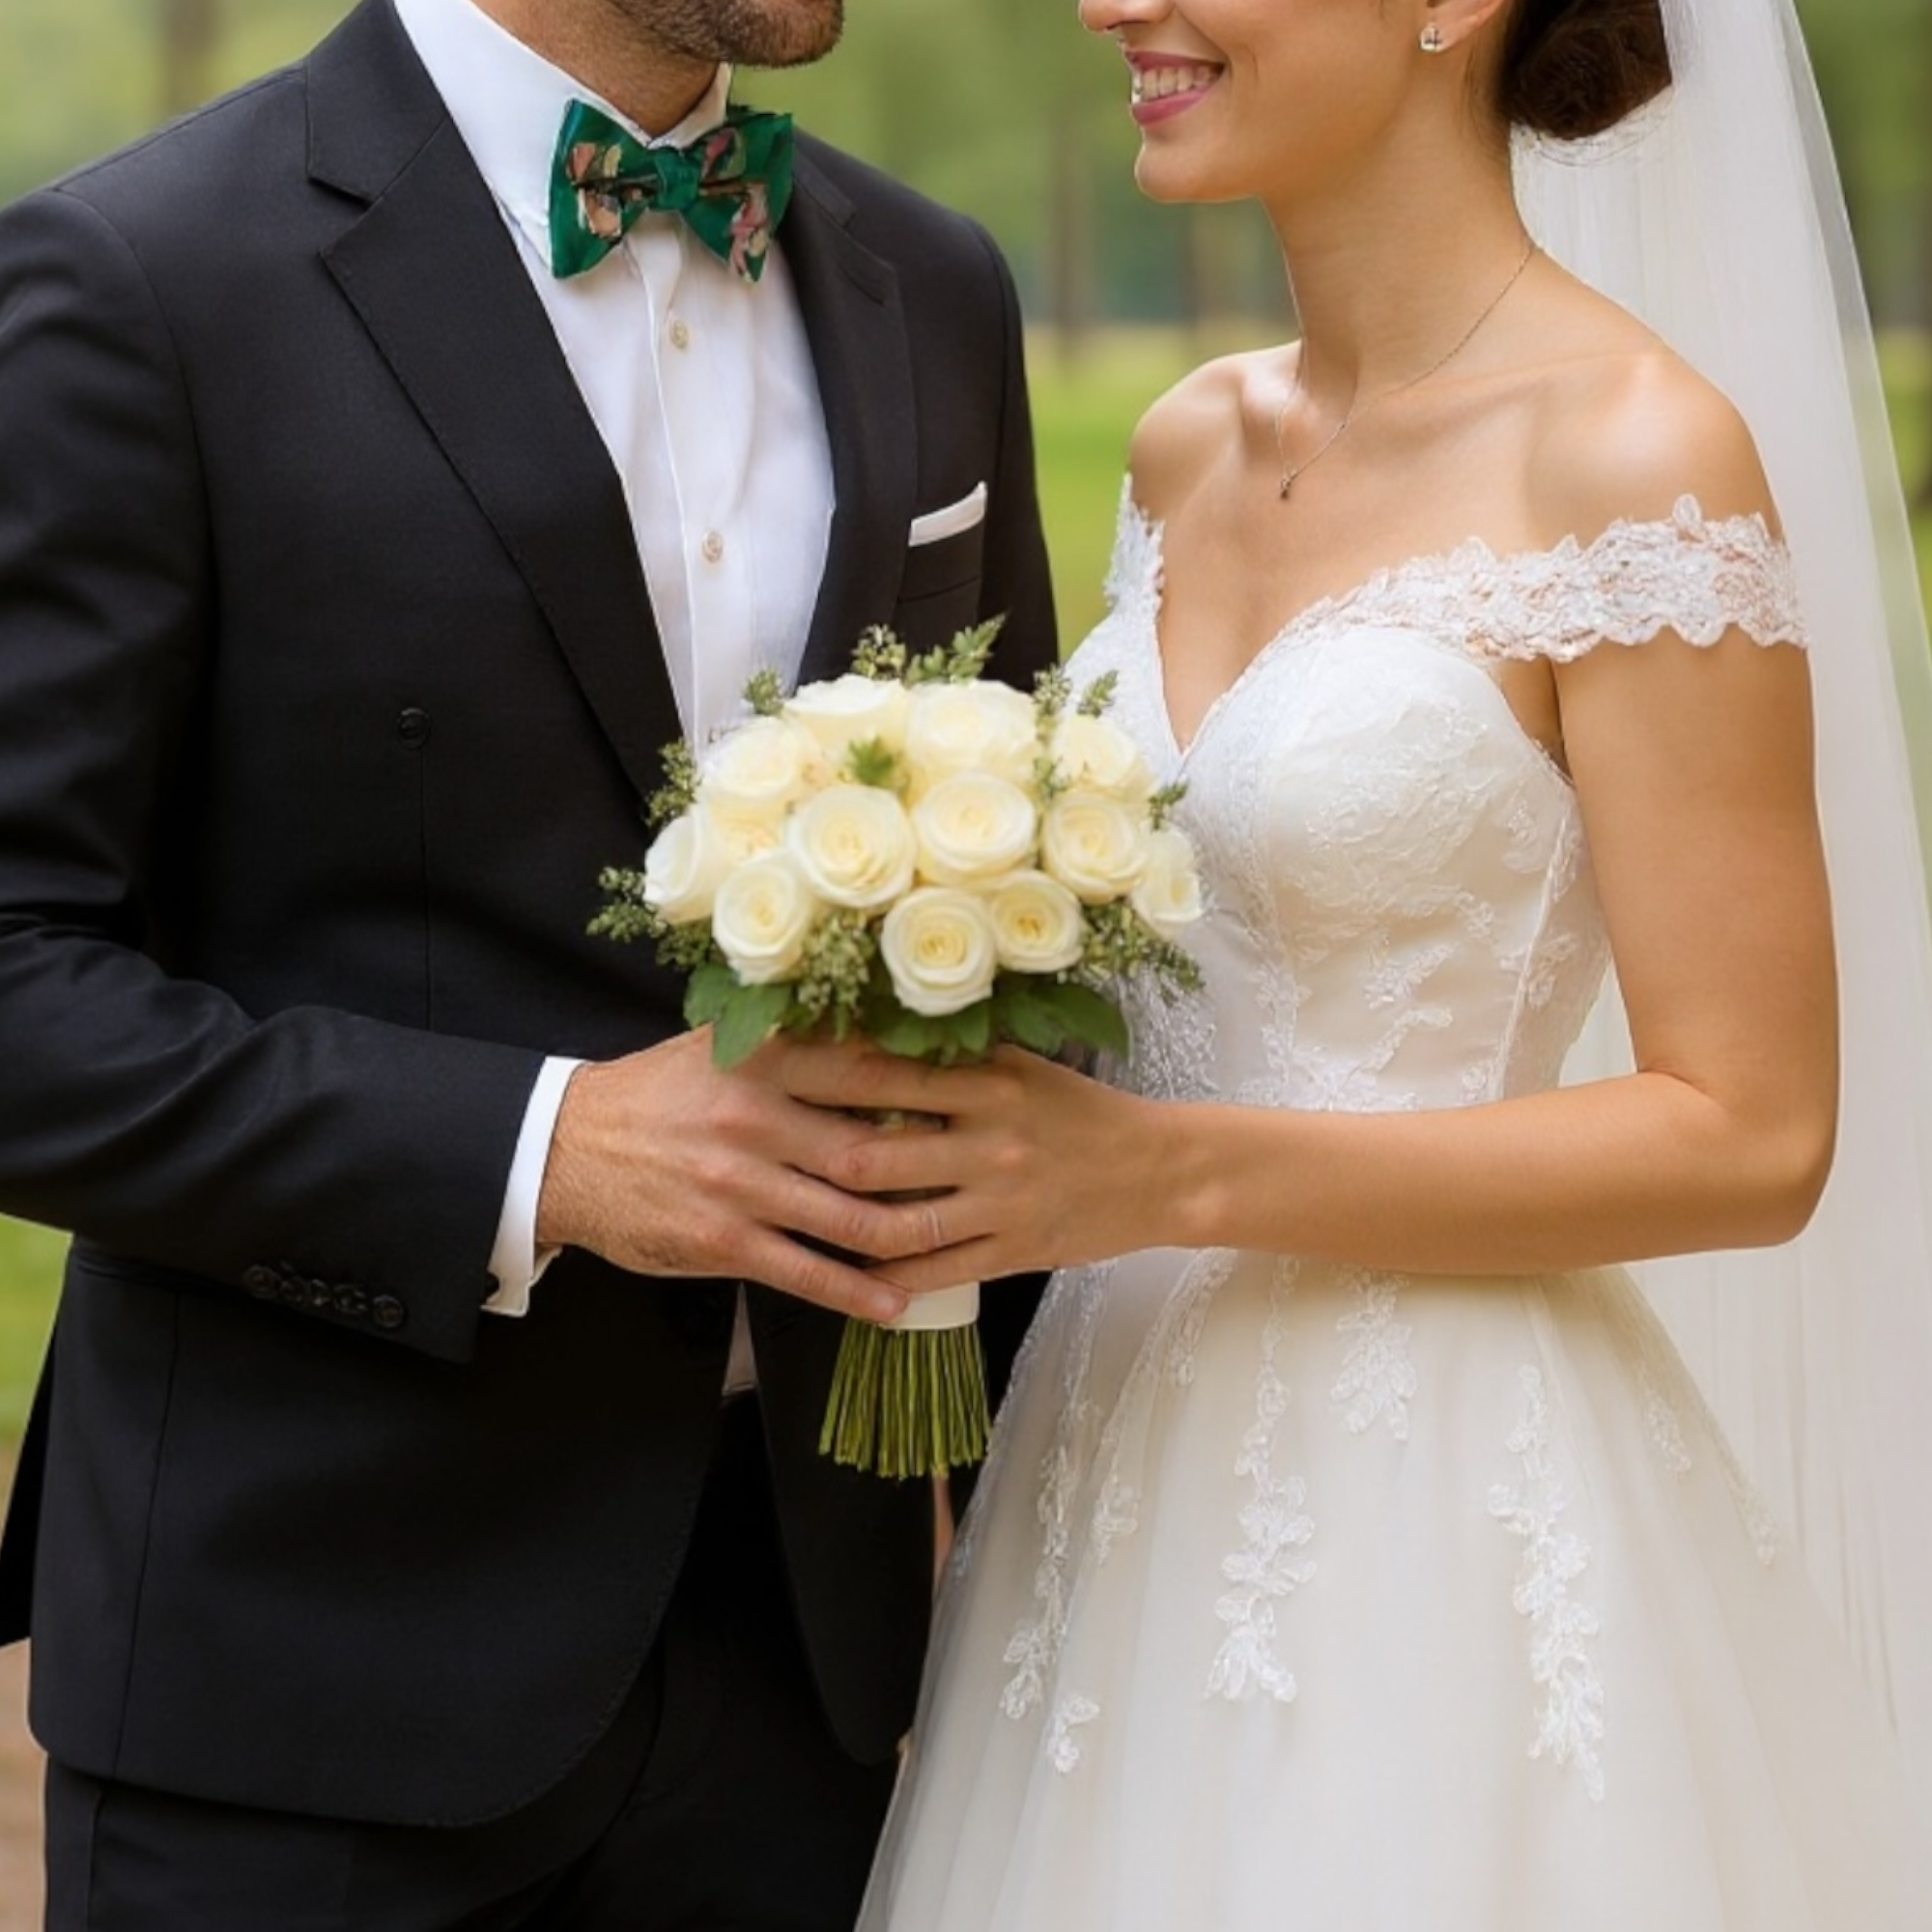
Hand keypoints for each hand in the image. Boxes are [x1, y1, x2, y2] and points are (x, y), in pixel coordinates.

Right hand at [535, 1030, 959, 1322]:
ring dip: (911, 1237)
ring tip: (960, 1243)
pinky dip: (858, 1292)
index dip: (935, 1082)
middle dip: (940, 1166)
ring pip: (848, 1218)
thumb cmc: (661, 1093)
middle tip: (999, 1175)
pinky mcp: (721, 1241)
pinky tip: (897, 1300)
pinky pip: (805, 1273)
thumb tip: (888, 1032)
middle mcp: (755, 1119)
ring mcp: (739, 1185)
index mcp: (762, 1060)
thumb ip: (798, 1043)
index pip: (869, 1067)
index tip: (988, 1093)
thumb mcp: (724, 1046)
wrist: (567, 1147)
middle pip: (871, 1147)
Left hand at [776, 1043, 1175, 1293]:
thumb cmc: (1080, 1111)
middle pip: (876, 1157)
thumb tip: (866, 1035)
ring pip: (901, 1225)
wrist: (1161, 1170)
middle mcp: (991, 1142)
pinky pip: (937, 1273)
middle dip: (811, 1162)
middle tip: (761, 1161)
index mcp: (990, 1084)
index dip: (816, 1076)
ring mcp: (1002, 1204)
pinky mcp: (1016, 1252)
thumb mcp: (1022, 1068)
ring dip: (842, 1228)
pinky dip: (887, 1279)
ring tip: (799, 1221)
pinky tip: (852, 1275)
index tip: (767, 1075)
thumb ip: (953, 1059)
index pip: (884, 1075)